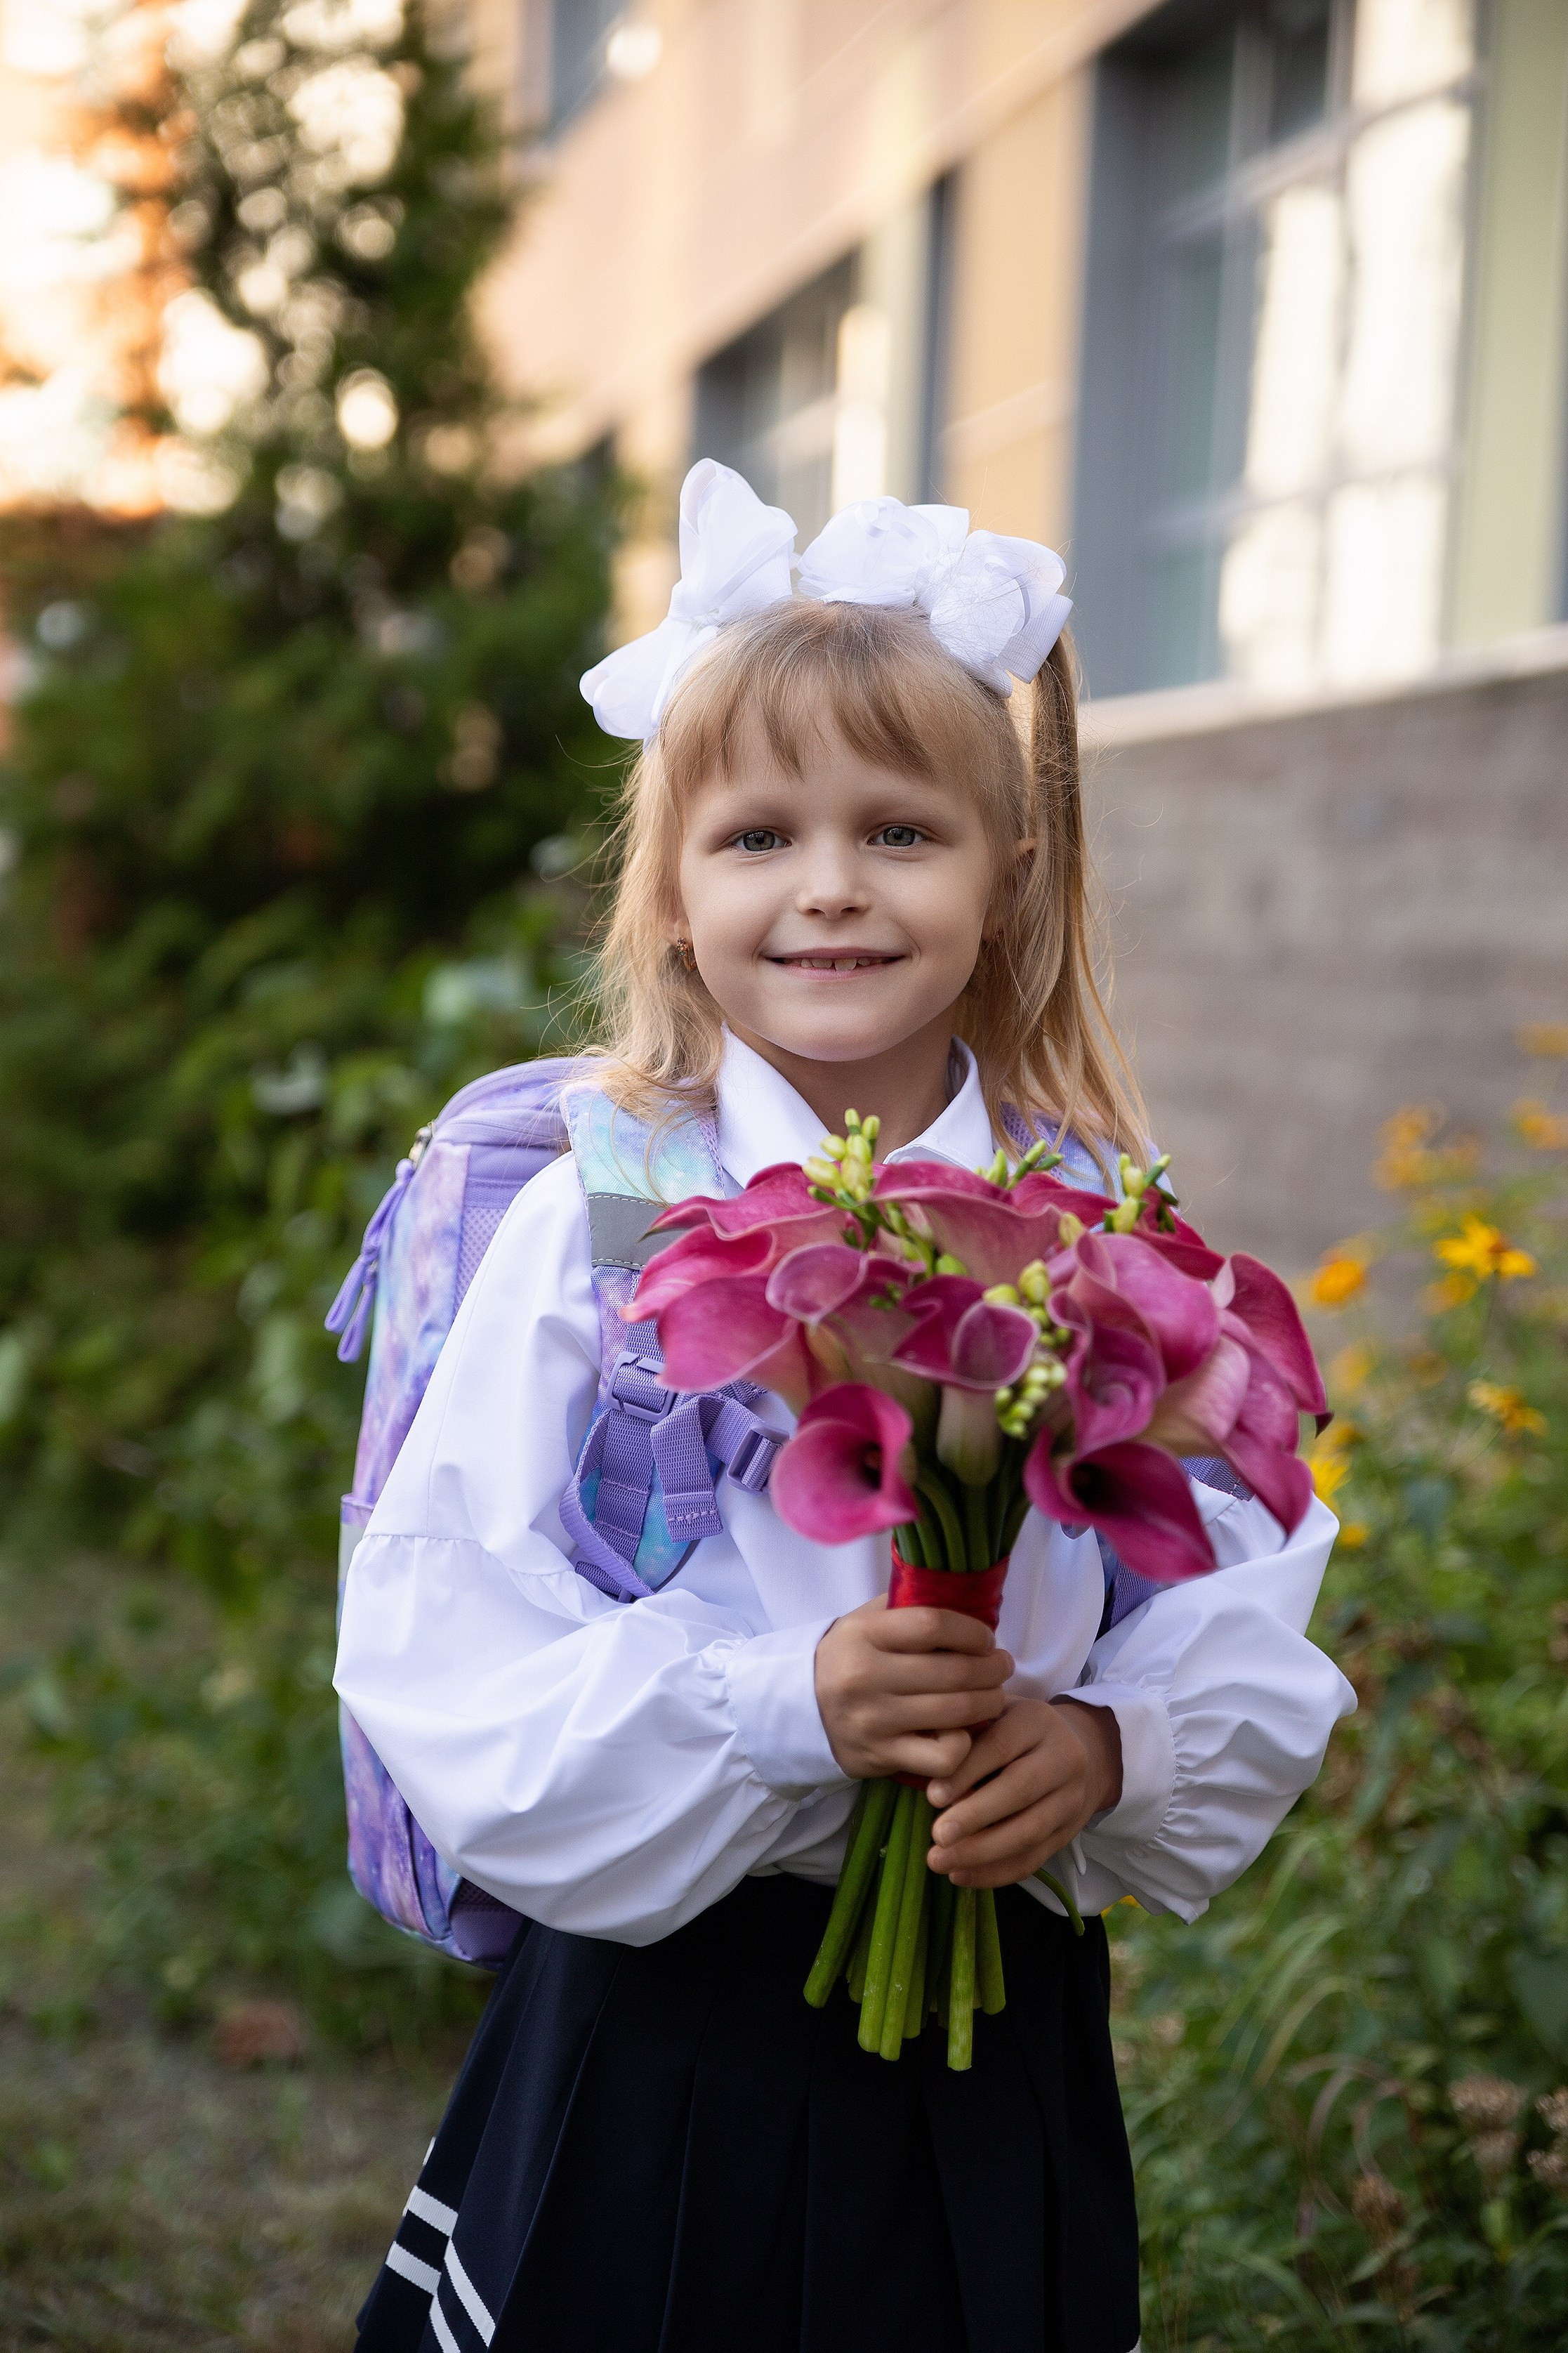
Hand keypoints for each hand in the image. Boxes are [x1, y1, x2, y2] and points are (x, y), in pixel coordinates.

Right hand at [814, 1596, 1013, 1781]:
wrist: (799, 1709)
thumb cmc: (847, 1658)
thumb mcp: (864, 1621)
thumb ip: (907, 1607)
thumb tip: (965, 1600)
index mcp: (863, 1635)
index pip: (933, 1625)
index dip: (972, 1631)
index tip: (986, 1638)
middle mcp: (866, 1677)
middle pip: (954, 1672)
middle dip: (993, 1669)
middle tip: (1003, 1666)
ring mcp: (874, 1720)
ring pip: (956, 1713)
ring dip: (990, 1702)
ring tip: (994, 1694)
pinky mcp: (882, 1756)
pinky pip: (942, 1757)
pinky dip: (964, 1744)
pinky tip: (963, 1732)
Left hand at [924, 1697, 1123, 1888]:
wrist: (1073, 1749)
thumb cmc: (1011, 1730)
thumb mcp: (990, 1716)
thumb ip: (962, 1734)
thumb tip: (927, 1766)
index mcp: (1036, 1721)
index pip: (1000, 1746)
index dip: (966, 1772)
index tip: (931, 1796)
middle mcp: (1064, 1757)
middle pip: (1020, 1790)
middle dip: (975, 1816)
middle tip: (937, 1835)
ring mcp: (1071, 1798)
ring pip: (1030, 1831)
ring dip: (982, 1852)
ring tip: (940, 1861)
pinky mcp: (1069, 1832)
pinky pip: (1034, 1858)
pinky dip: (996, 1872)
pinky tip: (961, 1876)